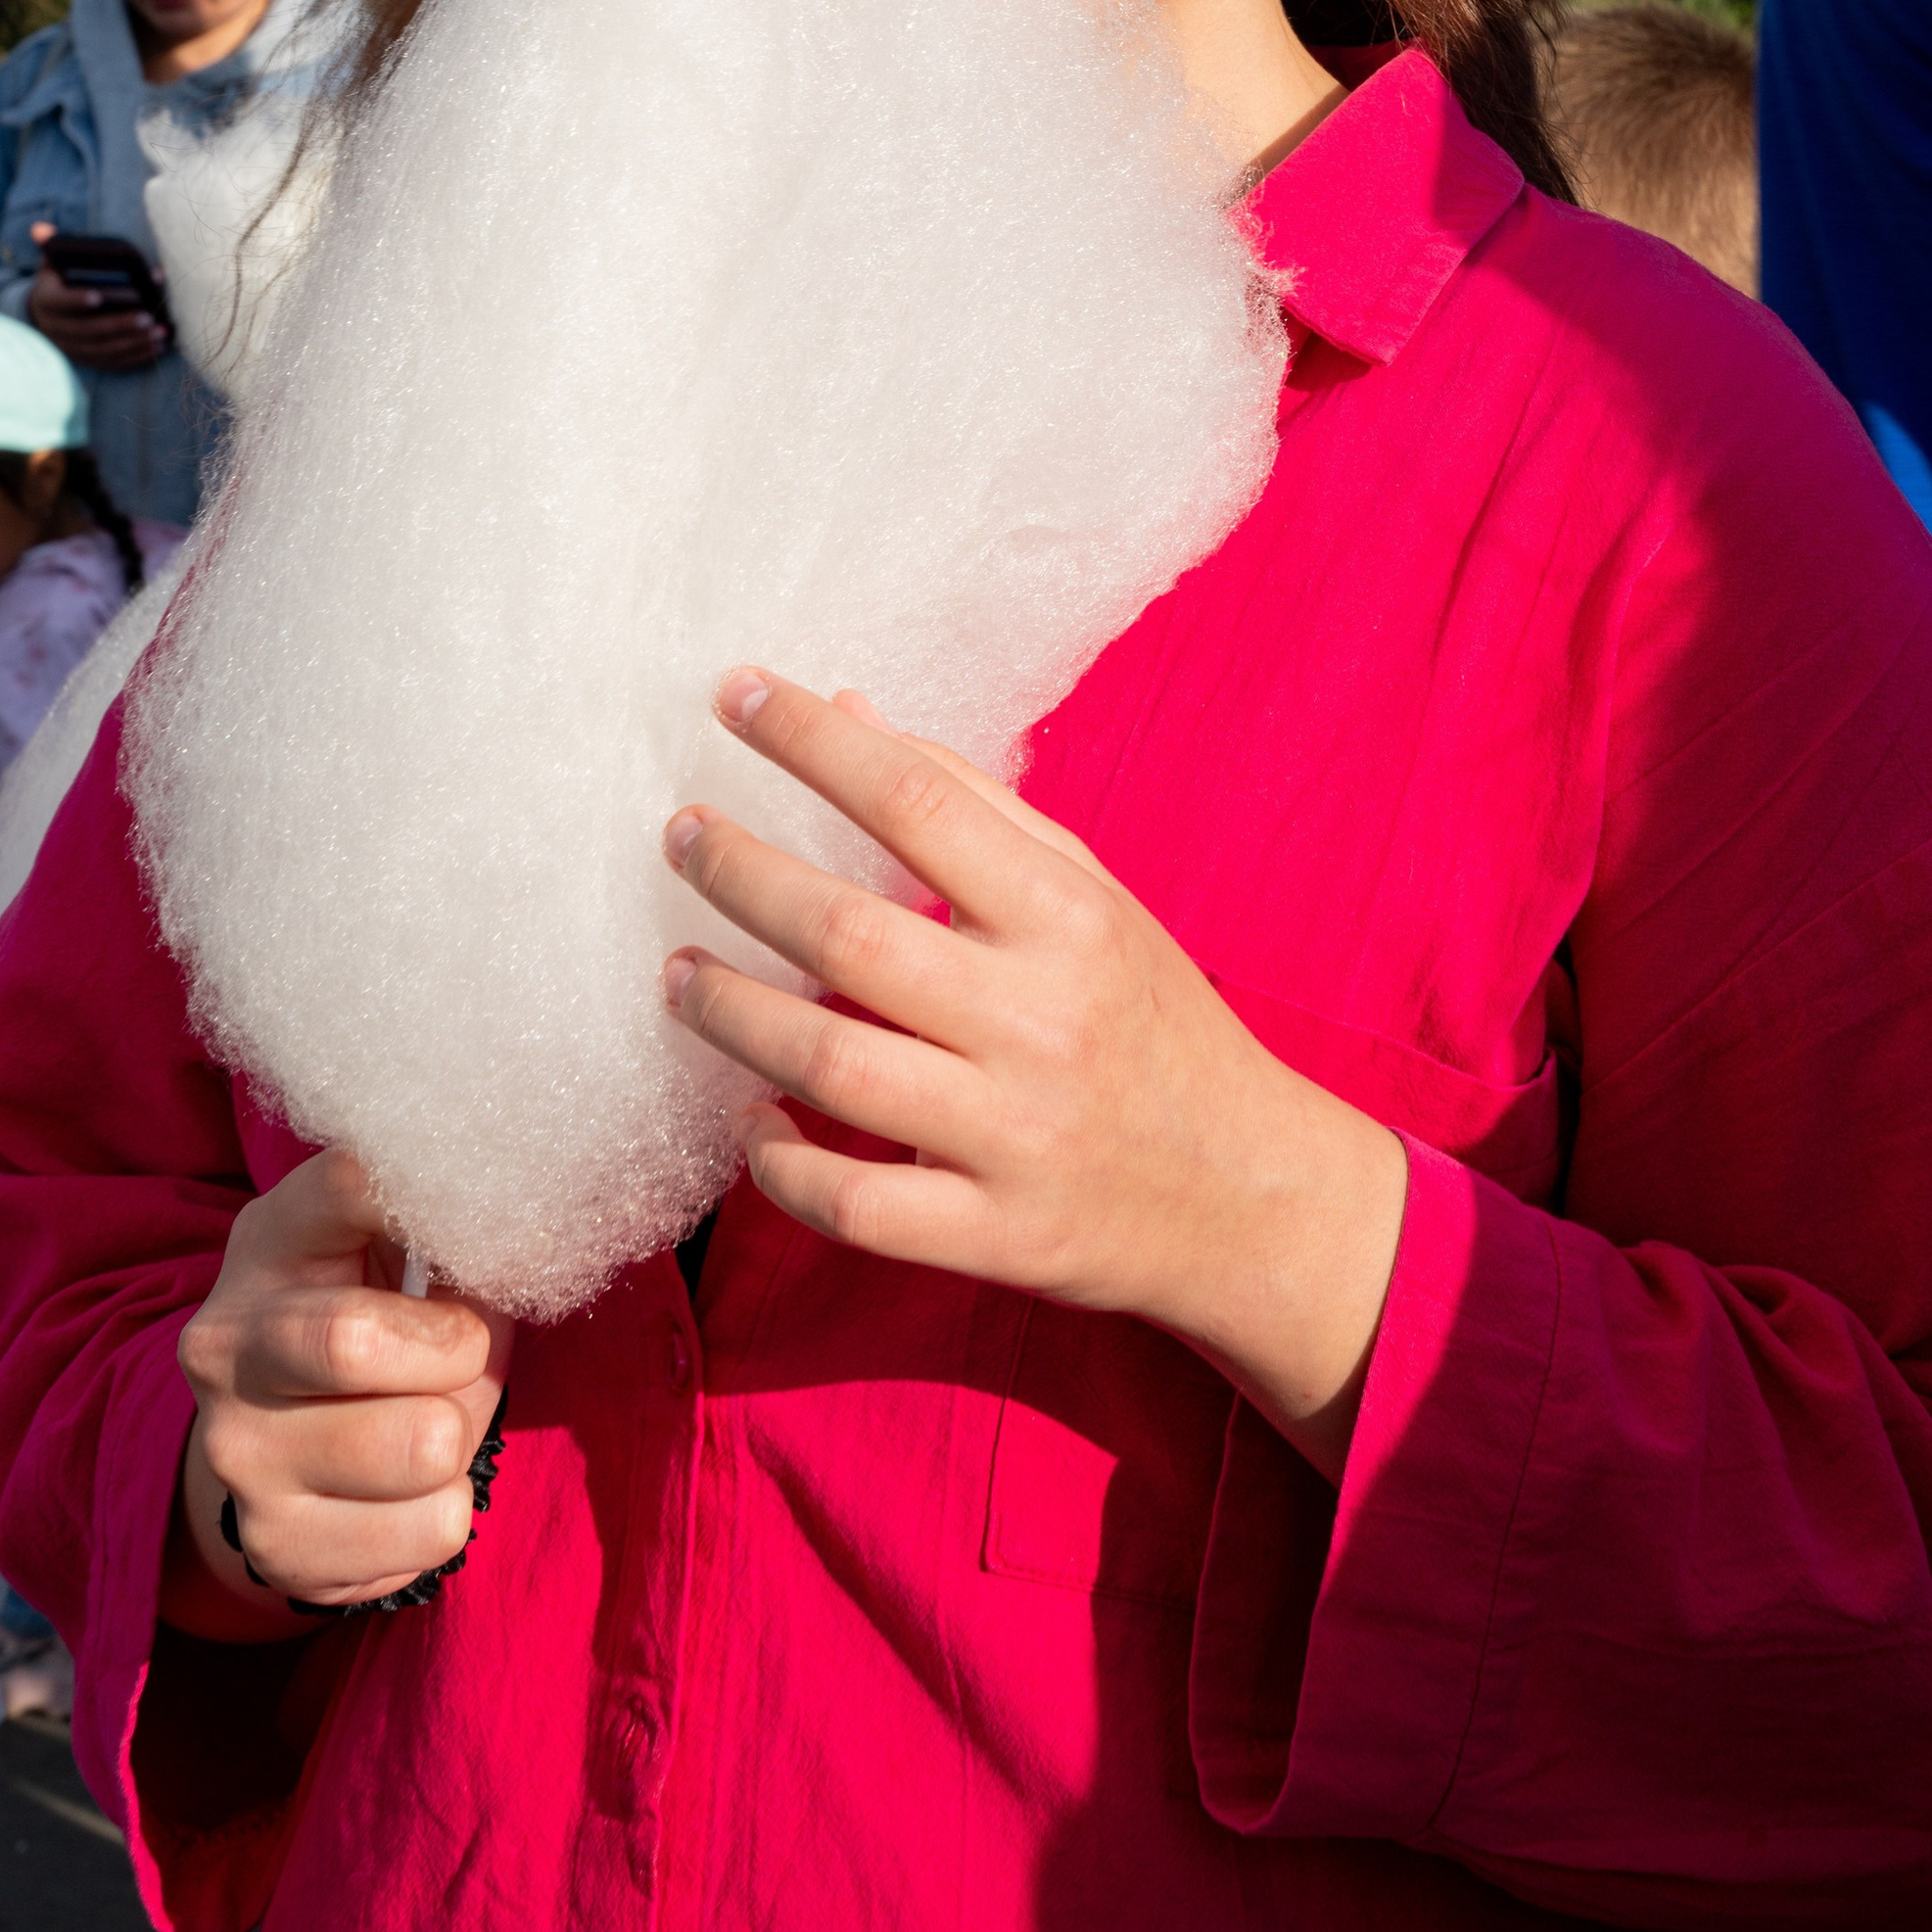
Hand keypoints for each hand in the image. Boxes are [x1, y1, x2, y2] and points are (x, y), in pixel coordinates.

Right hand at [25, 222, 168, 369]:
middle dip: (118, 325)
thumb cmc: (59, 280)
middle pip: (87, 330)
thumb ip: (52, 245)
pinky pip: (111, 362)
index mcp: (46, 300)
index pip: (59, 301)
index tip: (98, 296)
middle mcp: (55, 328)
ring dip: (132, 343)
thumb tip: (41, 230)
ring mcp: (70, 347)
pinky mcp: (86, 359)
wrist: (45, 313)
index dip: (76, 299)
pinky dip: (135, 357)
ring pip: (101, 350)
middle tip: (147, 317)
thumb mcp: (52, 261)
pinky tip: (156, 348)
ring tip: (159, 333)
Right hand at [166, 1150, 508, 1637]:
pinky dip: (447, 1508)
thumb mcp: (396, 1256)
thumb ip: (451, 1234)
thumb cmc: (379, 1323)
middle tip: (461, 1352)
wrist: (281, 1456)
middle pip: (356, 1339)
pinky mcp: (278, 1544)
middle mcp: (228, 1344)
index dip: (437, 1193)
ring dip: (460, 1434)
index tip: (486, 1210)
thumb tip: (525, 1230)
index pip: (349, 1184)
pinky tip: (405, 1490)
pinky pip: (435, 1527)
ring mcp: (240, 1452)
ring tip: (428, 1423)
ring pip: (424, 1444)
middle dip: (455, 1348)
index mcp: (270, 1243)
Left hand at [662, 674, 1408, 1479]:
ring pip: (831, 1064)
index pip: (918, 804)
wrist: (1254, 1197)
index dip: (815, 743)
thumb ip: (972, 806)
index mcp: (1071, 920)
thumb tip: (849, 710)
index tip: (737, 694)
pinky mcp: (997, 1237)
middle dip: (740, 873)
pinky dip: (779, 1161)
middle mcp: (1043, 1020)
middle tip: (681, 836)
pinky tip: (749, 1116)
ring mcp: (1017, 1135)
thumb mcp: (1093, 899)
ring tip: (677, 973)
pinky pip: (852, 1202)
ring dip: (730, 1012)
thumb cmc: (1153, 1023)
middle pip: (848, 935)